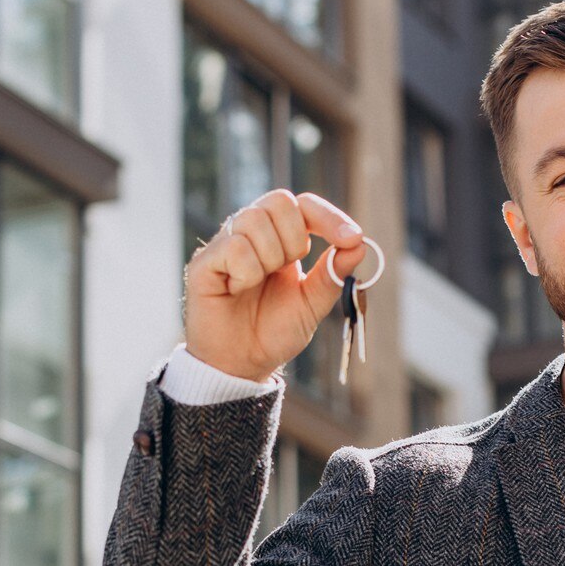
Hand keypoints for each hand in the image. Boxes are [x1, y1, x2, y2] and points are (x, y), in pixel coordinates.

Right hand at [184, 189, 370, 381]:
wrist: (242, 364)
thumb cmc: (273, 331)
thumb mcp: (312, 303)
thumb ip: (332, 274)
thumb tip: (360, 245)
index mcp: (279, 238)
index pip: (303, 205)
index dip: (329, 216)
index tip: (352, 237)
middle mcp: (251, 233)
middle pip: (279, 201)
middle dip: (294, 239)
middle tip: (286, 271)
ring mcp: (225, 244)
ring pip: (255, 220)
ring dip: (270, 259)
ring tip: (257, 285)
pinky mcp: (204, 263)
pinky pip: (235, 247)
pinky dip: (246, 274)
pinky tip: (237, 290)